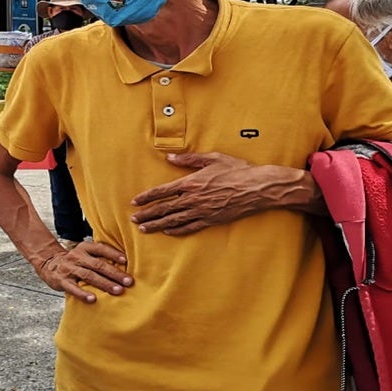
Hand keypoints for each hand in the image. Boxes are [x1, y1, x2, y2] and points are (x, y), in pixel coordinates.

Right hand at [34, 241, 131, 303]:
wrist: (48, 263)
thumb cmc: (74, 260)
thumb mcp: (85, 253)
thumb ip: (100, 256)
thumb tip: (125, 264)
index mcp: (85, 248)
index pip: (101, 248)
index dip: (113, 254)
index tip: (126, 261)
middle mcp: (77, 257)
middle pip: (98, 265)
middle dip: (115, 273)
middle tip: (128, 282)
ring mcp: (69, 269)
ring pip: (89, 276)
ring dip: (105, 284)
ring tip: (118, 291)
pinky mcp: (62, 281)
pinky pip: (73, 288)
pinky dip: (83, 294)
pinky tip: (92, 299)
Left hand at [131, 152, 308, 235]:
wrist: (257, 188)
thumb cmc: (236, 170)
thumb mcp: (212, 158)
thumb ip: (189, 159)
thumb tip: (170, 158)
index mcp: (191, 182)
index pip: (162, 192)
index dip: (147, 197)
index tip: (135, 202)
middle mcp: (194, 199)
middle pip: (164, 209)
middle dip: (147, 214)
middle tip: (134, 219)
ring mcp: (202, 211)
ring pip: (174, 221)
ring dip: (157, 225)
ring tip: (144, 229)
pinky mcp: (212, 220)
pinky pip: (190, 227)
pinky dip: (177, 230)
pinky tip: (168, 232)